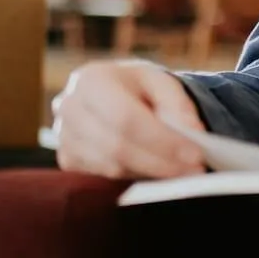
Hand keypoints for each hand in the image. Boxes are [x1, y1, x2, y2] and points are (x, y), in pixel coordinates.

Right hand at [53, 59, 206, 179]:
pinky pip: (104, 177)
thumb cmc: (135, 86)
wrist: (106, 93)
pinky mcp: (67, 160)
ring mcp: (63, 136)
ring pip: (111, 166)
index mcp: (91, 80)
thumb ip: (179, 104)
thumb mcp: (160, 82)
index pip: (126, 117)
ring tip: (182, 172)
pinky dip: (134, 176)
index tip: (195, 155)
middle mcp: (69, 108)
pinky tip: (156, 171)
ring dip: (151, 173)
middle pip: (117, 146)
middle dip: (161, 162)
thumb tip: (193, 133)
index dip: (162, 140)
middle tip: (194, 169)